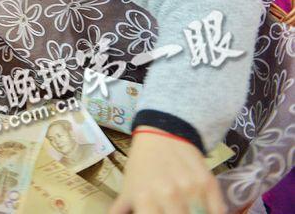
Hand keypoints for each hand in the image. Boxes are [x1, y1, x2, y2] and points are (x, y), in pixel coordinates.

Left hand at [109, 127, 224, 213]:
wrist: (162, 134)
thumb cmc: (142, 165)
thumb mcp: (128, 188)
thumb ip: (122, 210)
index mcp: (145, 198)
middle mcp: (169, 195)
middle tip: (173, 212)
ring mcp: (191, 189)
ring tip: (187, 209)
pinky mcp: (209, 183)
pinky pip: (217, 211)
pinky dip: (212, 213)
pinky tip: (203, 210)